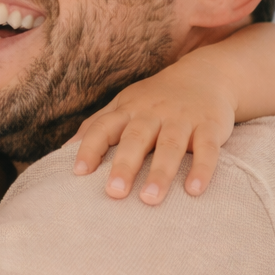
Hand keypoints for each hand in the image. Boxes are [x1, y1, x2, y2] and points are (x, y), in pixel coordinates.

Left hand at [71, 66, 235, 203]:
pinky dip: (202, 169)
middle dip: (124, 165)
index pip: (104, 127)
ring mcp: (183, 119)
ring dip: (160, 173)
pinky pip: (207, 149)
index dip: (90, 148)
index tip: (79, 172)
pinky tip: (193, 191)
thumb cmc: (154, 99)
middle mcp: (153, 113)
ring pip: (171, 146)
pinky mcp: (210, 126)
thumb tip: (64, 150)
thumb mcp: (123, 105)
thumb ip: (96, 126)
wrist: (205, 75)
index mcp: (128, 110)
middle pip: (136, 139)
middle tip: (113, 193)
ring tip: (150, 199)